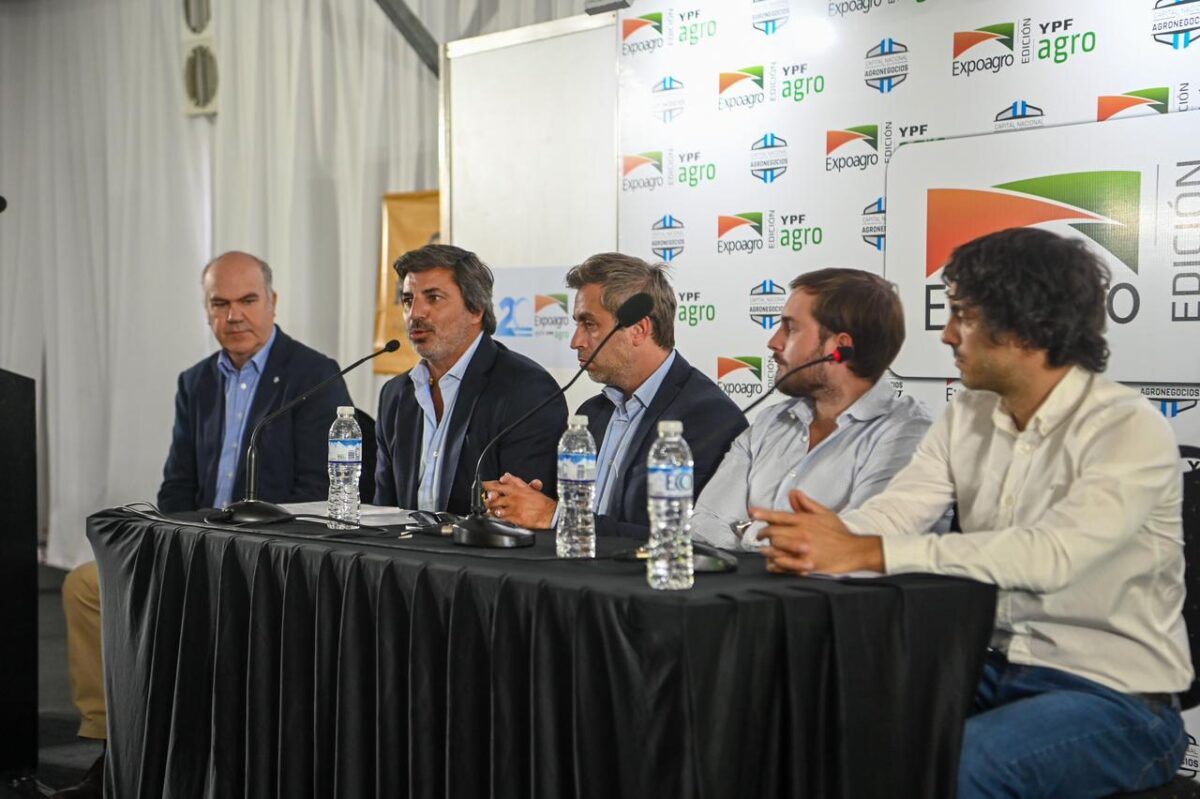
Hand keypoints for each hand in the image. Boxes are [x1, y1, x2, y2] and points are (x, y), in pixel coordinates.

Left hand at [481, 473, 556, 528]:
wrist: (549, 514)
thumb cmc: (540, 502)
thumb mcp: (528, 487)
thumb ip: (515, 481)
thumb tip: (505, 476)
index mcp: (516, 489)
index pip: (497, 485)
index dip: (487, 485)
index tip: (482, 486)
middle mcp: (513, 498)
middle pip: (493, 498)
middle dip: (487, 499)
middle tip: (485, 500)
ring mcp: (513, 509)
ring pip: (495, 508)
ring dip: (491, 509)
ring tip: (489, 509)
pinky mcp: (515, 519)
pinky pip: (501, 519)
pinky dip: (496, 518)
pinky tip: (495, 517)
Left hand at [751, 490, 882, 574]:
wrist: (853, 551)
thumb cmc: (838, 533)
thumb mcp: (824, 513)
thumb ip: (806, 503)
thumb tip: (793, 493)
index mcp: (805, 521)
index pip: (779, 516)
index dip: (763, 514)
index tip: (752, 512)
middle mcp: (802, 534)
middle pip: (773, 533)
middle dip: (762, 534)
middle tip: (759, 536)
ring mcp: (803, 550)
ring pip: (776, 549)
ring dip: (766, 550)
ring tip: (764, 550)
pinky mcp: (806, 565)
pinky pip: (784, 565)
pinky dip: (775, 564)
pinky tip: (772, 563)